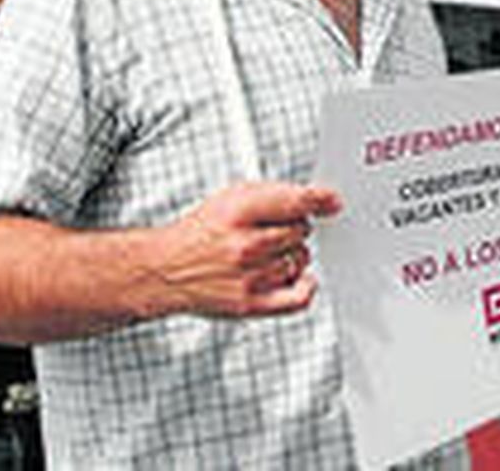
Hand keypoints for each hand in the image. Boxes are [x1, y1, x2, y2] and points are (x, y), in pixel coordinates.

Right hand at [154, 182, 341, 319]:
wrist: (166, 268)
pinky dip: (305, 287)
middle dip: (294, 229)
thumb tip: (323, 200)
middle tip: (274, 231)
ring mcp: (248, 277)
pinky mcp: (250, 304)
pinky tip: (298, 278)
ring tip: (269, 253)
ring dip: (293, 256)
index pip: (296, 203)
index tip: (333, 203)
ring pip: (300, 261)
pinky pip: (298, 298)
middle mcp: (243, 245)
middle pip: (302, 233)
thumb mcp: (233, 196)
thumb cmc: (203, 232)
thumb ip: (277, 195)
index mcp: (238, 211)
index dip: (321, 200)